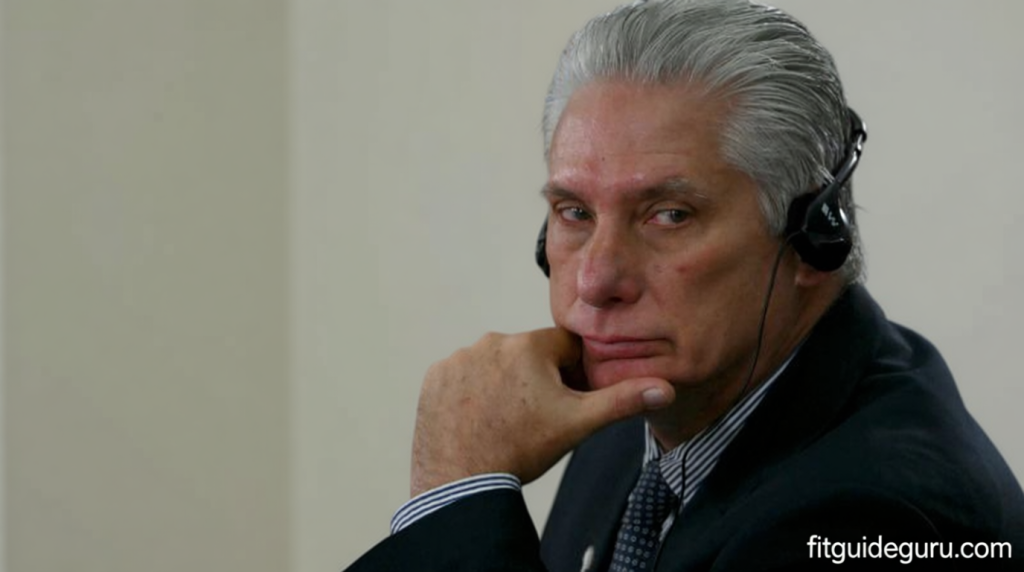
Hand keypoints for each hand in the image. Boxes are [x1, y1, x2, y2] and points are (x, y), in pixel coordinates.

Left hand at [410, 327, 674, 496]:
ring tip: (506, 421)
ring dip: (504, 383)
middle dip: (537, 380)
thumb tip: (665, 388)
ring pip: (496, 364)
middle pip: (529, 355)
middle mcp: (490, 341)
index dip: (573, 376)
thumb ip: (622, 400)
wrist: (462, 482)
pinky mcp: (434, 377)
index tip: (564, 403)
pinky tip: (479, 419)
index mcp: (529, 345)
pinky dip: (473, 392)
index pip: (565, 349)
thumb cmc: (521, 451)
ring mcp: (458, 358)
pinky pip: (463, 376)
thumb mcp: (577, 425)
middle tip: (534, 418)